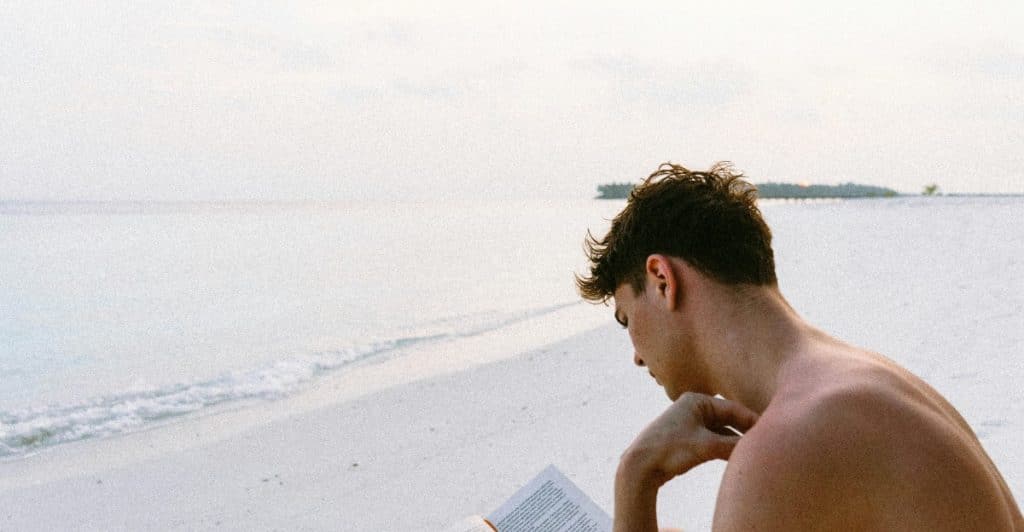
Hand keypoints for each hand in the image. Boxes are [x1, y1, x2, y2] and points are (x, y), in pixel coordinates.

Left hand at [619, 392, 758, 487]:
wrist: (640, 466)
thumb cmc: (670, 450)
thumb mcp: (707, 446)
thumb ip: (734, 445)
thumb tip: (758, 446)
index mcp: (697, 400)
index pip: (733, 409)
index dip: (753, 421)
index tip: (772, 432)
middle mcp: (694, 407)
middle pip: (728, 419)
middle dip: (745, 431)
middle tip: (767, 442)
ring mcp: (690, 422)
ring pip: (722, 431)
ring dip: (736, 441)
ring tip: (754, 451)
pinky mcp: (687, 438)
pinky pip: (713, 440)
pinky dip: (725, 447)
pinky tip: (736, 456)